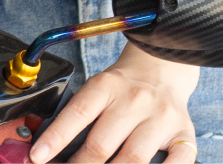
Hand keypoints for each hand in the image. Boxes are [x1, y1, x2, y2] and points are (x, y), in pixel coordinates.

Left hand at [29, 51, 199, 163]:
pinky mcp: (184, 133)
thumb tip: (48, 150)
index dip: (56, 138)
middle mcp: (135, 99)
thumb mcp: (98, 89)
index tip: (37, 157)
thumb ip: (79, 116)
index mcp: (107, 86)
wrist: (162, 68)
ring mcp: (161, 117)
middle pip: (102, 144)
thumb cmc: (124, 86)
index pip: (78, 113)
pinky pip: (176, 163)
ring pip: (133, 159)